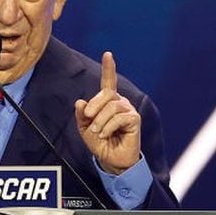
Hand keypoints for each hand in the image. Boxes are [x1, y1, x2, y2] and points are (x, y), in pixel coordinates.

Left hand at [74, 51, 141, 175]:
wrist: (111, 160)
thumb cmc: (100, 143)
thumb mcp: (85, 129)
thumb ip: (82, 115)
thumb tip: (80, 102)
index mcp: (108, 102)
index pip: (108, 82)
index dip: (109, 68)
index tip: (108, 54)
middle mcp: (120, 102)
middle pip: (106, 94)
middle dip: (94, 106)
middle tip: (88, 119)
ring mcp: (129, 110)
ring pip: (111, 107)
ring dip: (100, 121)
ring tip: (97, 132)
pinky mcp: (135, 119)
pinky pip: (119, 117)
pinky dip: (108, 127)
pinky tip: (105, 135)